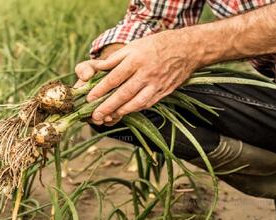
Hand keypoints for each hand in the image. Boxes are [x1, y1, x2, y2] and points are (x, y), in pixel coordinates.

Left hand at [75, 29, 202, 124]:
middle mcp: (146, 73)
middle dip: (108, 106)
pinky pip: (147, 103)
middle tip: (95, 115)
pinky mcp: (163, 92)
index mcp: (136, 60)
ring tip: (108, 118)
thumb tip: (97, 68)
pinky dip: (135, 109)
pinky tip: (125, 112)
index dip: (101, 89)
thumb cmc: (155, 46)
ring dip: (121, 112)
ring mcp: (156, 84)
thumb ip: (115, 59)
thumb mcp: (134, 46)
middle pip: (123, 93)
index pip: (114, 77)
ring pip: (136, 102)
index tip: (89, 98)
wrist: (186, 49)